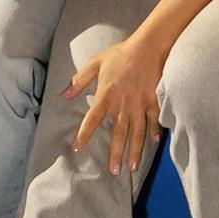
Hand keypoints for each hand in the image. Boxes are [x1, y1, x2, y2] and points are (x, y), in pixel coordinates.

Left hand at [63, 33, 170, 174]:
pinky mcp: (153, 100)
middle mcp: (122, 104)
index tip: (78, 148)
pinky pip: (153, 119)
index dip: (84, 135)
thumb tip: (64, 94)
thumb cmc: (120, 54)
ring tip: (133, 167)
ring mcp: (139, 104)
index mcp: (106, 96)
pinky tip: (154, 142)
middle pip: (118, 134)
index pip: (92, 120)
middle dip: (117, 154)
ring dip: (135, 151)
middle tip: (114, 171)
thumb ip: (79, 80)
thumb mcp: (95, 63)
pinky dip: (154, 131)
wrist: (148, 46)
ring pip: (137, 132)